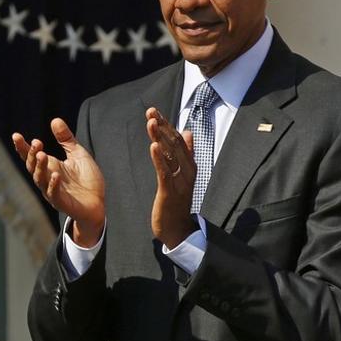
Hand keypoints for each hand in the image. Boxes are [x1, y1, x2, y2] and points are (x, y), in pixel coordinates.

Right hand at [11, 118, 105, 246]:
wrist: (97, 203)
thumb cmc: (86, 180)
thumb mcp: (78, 154)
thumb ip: (66, 139)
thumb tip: (55, 119)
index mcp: (49, 166)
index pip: (31, 155)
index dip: (22, 147)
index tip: (16, 135)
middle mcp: (46, 178)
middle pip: (32, 166)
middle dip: (31, 154)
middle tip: (36, 143)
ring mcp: (52, 191)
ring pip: (39, 179)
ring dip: (39, 167)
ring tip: (42, 154)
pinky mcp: (61, 202)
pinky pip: (53, 193)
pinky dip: (53, 184)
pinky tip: (55, 175)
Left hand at [146, 107, 197, 247]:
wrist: (178, 230)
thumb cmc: (177, 201)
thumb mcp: (182, 175)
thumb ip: (185, 153)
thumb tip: (187, 132)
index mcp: (188, 165)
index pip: (177, 140)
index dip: (166, 125)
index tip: (154, 111)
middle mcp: (186, 170)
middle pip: (174, 143)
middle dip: (162, 126)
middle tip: (151, 111)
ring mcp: (179, 181)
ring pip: (170, 155)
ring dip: (159, 137)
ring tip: (151, 122)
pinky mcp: (170, 192)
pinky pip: (164, 172)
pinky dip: (159, 158)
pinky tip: (153, 146)